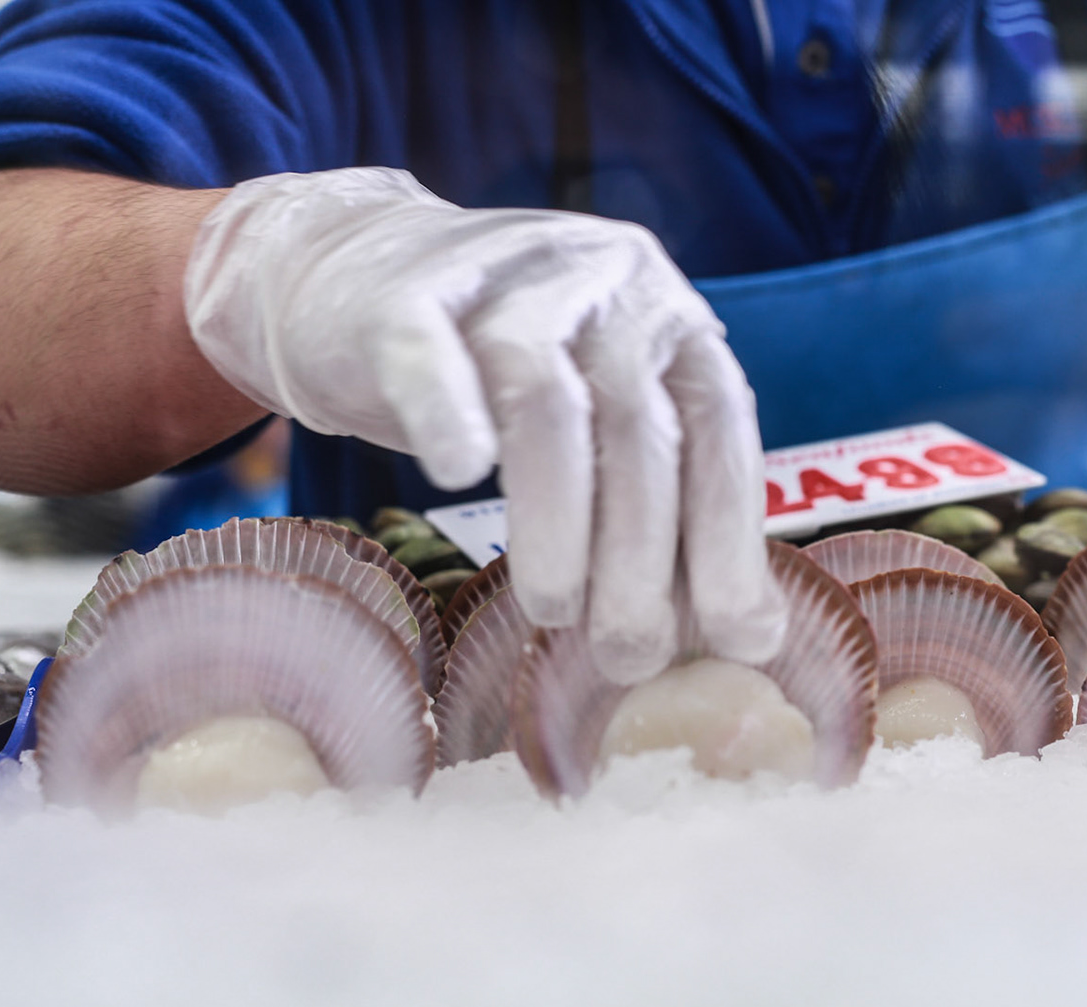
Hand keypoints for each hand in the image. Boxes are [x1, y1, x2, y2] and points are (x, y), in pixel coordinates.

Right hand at [184, 168, 785, 683]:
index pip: (719, 430)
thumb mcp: (596, 419)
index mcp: (668, 319)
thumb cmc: (493, 374)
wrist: (350, 271)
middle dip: (643, 556)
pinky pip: (431, 350)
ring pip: (547, 398)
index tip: (737, 640)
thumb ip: (655, 498)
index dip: (729, 539)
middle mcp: (607, 283)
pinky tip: (457, 475)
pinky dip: (448, 412)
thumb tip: (734, 641)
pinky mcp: (408, 286)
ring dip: (558, 518)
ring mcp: (508, 275)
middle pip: (637, 426)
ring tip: (551, 610)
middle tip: (630, 655)